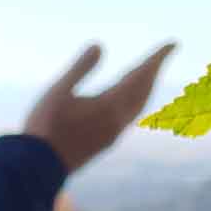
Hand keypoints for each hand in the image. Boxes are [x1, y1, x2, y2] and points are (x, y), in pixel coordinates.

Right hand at [24, 43, 175, 172]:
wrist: (38, 166)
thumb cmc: (45, 125)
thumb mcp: (59, 90)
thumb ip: (81, 68)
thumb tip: (100, 45)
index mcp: (109, 105)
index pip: (140, 76)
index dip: (157, 58)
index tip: (172, 44)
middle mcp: (117, 121)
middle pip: (144, 91)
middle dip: (154, 71)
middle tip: (162, 54)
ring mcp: (113, 134)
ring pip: (138, 106)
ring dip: (146, 87)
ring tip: (148, 74)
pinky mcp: (105, 143)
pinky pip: (129, 117)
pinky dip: (135, 101)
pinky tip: (127, 101)